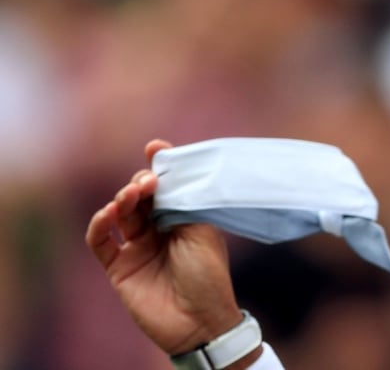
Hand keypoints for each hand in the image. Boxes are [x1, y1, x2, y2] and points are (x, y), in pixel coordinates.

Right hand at [85, 139, 246, 354]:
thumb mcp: (201, 230)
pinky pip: (101, 241)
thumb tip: (168, 164)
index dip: (160, 168)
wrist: (200, 321)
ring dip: (123, 199)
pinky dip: (100, 224)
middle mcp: (158, 230)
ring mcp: (137, 248)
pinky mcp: (119, 268)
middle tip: (149, 182)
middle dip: (141, 183)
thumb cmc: (208, 275)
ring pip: (120, 213)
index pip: (166, 187)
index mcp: (183, 219)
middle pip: (140, 196)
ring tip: (133, 195)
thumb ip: (182, 199)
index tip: (155, 149)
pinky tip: (109, 214)